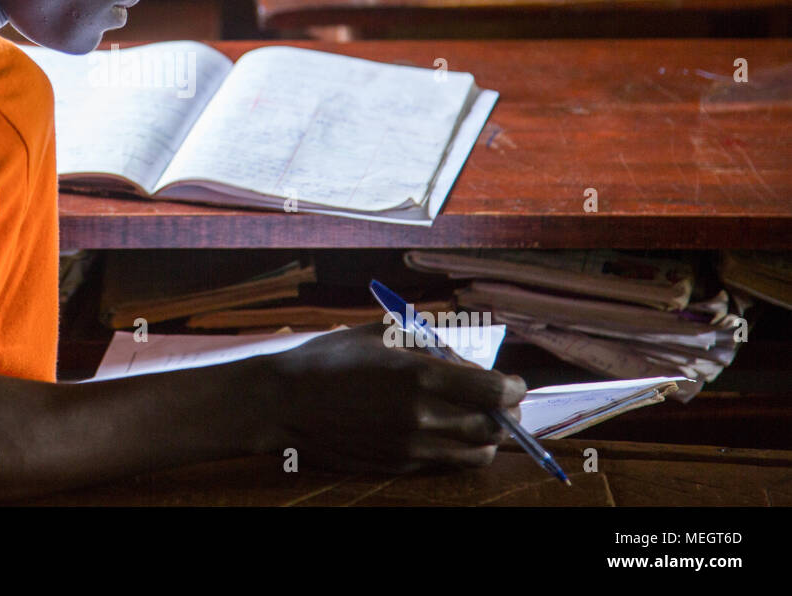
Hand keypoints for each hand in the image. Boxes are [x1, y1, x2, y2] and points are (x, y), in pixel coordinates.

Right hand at [259, 322, 526, 474]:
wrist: (284, 403)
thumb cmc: (328, 360)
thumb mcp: (377, 333)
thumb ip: (425, 339)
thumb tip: (459, 350)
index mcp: (420, 377)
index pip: (497, 391)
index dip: (513, 386)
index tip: (511, 380)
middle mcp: (423, 417)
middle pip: (495, 427)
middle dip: (507, 412)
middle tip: (501, 399)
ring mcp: (412, 447)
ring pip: (478, 453)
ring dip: (487, 436)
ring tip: (476, 418)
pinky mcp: (399, 465)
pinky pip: (447, 464)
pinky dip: (458, 450)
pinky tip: (444, 430)